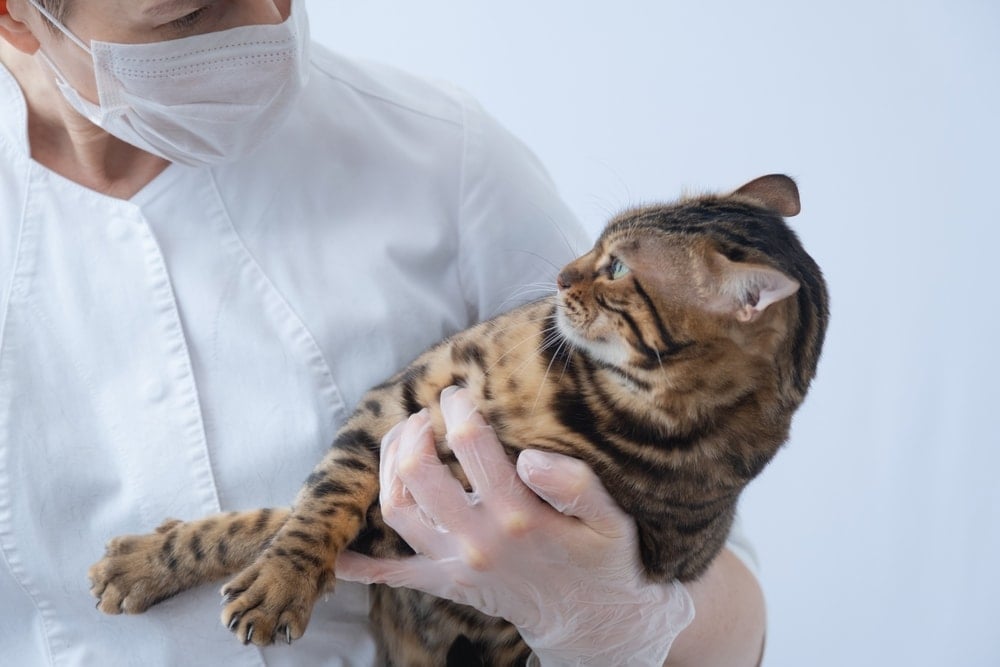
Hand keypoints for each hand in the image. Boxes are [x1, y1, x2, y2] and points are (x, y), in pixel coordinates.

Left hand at [336, 387, 694, 665]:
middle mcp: (477, 541)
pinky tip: (341, 555)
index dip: (458, 408)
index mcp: (517, 515)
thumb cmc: (603, 562)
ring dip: (387, 470)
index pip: (470, 444)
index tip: (458, 392)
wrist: (591, 622)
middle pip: (417, 473)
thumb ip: (575, 484)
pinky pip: (395, 575)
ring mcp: (456, 565)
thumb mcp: (609, 520)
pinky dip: (363, 567)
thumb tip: (529, 456)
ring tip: (400, 443)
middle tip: (424, 414)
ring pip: (397, 511)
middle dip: (413, 431)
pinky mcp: (447, 585)